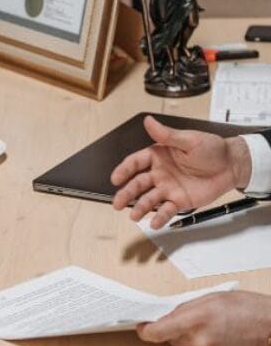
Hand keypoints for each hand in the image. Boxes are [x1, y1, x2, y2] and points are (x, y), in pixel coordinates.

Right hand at [110, 115, 251, 227]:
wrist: (231, 165)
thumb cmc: (211, 149)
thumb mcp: (188, 139)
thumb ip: (167, 134)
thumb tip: (149, 121)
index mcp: (158, 155)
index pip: (135, 163)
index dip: (124, 170)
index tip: (116, 178)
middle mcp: (159, 173)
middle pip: (138, 184)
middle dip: (126, 193)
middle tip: (118, 202)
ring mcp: (168, 188)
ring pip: (149, 199)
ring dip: (140, 208)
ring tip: (134, 216)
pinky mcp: (179, 201)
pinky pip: (167, 211)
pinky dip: (160, 218)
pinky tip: (155, 223)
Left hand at [137, 292, 270, 345]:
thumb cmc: (247, 307)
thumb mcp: (213, 298)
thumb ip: (187, 308)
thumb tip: (168, 316)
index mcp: (194, 318)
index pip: (157, 332)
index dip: (145, 331)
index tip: (141, 328)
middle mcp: (199, 339)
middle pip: (171, 339)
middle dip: (175, 331)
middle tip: (191, 322)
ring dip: (195, 339)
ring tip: (217, 328)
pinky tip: (225, 339)